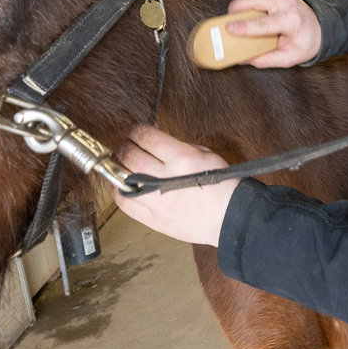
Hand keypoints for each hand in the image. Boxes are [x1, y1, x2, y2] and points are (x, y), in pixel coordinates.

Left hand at [113, 124, 238, 246]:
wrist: (230, 218)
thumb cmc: (222, 185)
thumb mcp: (205, 154)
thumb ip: (178, 145)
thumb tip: (155, 139)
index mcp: (181, 158)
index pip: (146, 136)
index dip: (136, 130)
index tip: (135, 131)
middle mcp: (165, 178)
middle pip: (129, 154)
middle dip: (124, 144)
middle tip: (125, 144)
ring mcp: (156, 200)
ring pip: (121, 177)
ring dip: (118, 166)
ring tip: (121, 163)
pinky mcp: (152, 218)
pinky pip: (124, 202)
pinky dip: (118, 190)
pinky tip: (121, 184)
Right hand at [226, 0, 321, 67]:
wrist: (322, 27)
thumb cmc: (306, 42)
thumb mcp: (289, 58)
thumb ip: (266, 60)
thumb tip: (243, 59)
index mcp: (291, 21)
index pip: (263, 24)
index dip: (244, 27)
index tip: (229, 29)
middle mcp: (286, 4)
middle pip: (255, 0)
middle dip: (237, 7)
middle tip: (226, 21)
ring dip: (240, 5)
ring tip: (232, 18)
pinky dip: (248, 4)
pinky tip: (243, 14)